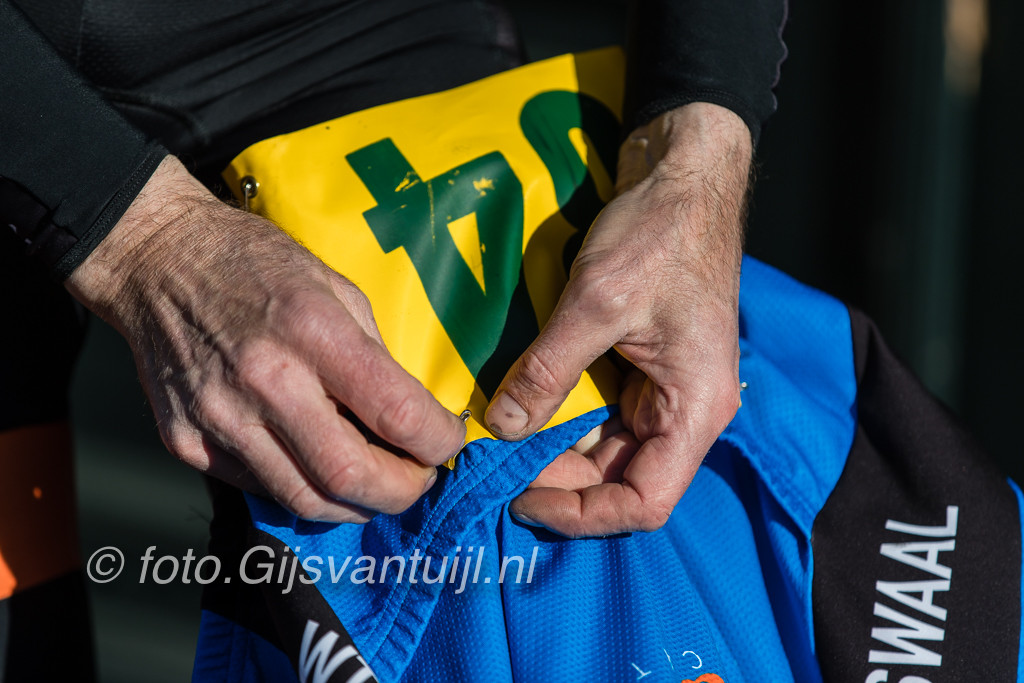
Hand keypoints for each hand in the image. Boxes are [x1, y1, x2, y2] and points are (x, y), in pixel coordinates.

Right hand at [66, 156, 465, 521]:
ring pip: (305, 500)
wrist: (157, 261)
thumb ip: (374, 353)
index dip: (438, 442)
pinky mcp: (186, 441)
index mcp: (313, 331)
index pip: (396, 413)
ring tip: (378, 486)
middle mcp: (265, 381)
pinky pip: (260, 488)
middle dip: (403, 492)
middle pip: (351, 477)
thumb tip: (411, 412)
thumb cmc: (256, 264)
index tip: (448, 443)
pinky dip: (302, 488)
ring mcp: (219, 418)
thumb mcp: (335, 285)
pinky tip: (318, 468)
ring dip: (357, 505)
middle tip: (420, 479)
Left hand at [486, 102, 751, 536]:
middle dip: (554, 479)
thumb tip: (501, 428)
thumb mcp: (597, 302)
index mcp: (694, 409)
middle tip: (489, 465)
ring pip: (602, 448)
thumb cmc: (658, 235)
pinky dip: (559, 415)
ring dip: (551, 449)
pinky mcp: (640, 369)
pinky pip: (598, 411)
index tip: (521, 500)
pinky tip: (519, 407)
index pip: (645, 501)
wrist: (682, 177)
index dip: (582, 514)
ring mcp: (662, 391)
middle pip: (618, 479)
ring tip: (495, 441)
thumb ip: (549, 370)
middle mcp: (684, 412)